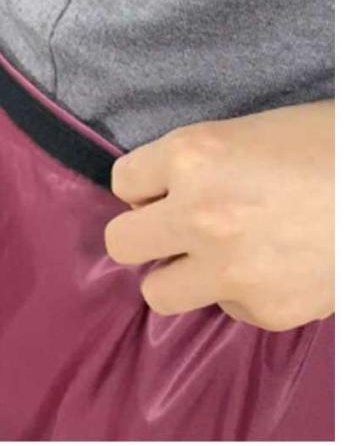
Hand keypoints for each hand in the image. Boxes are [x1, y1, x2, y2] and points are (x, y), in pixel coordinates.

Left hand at [105, 100, 333, 330]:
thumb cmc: (323, 142)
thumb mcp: (240, 135)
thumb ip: (187, 167)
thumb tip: (154, 199)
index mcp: (194, 155)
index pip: (121, 181)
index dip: (143, 185)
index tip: (162, 188)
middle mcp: (200, 214)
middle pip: (121, 243)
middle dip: (142, 233)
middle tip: (172, 227)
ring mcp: (230, 269)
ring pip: (157, 292)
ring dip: (178, 273)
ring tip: (214, 257)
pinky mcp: (266, 310)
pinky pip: (223, 307)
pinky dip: (238, 291)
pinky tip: (272, 266)